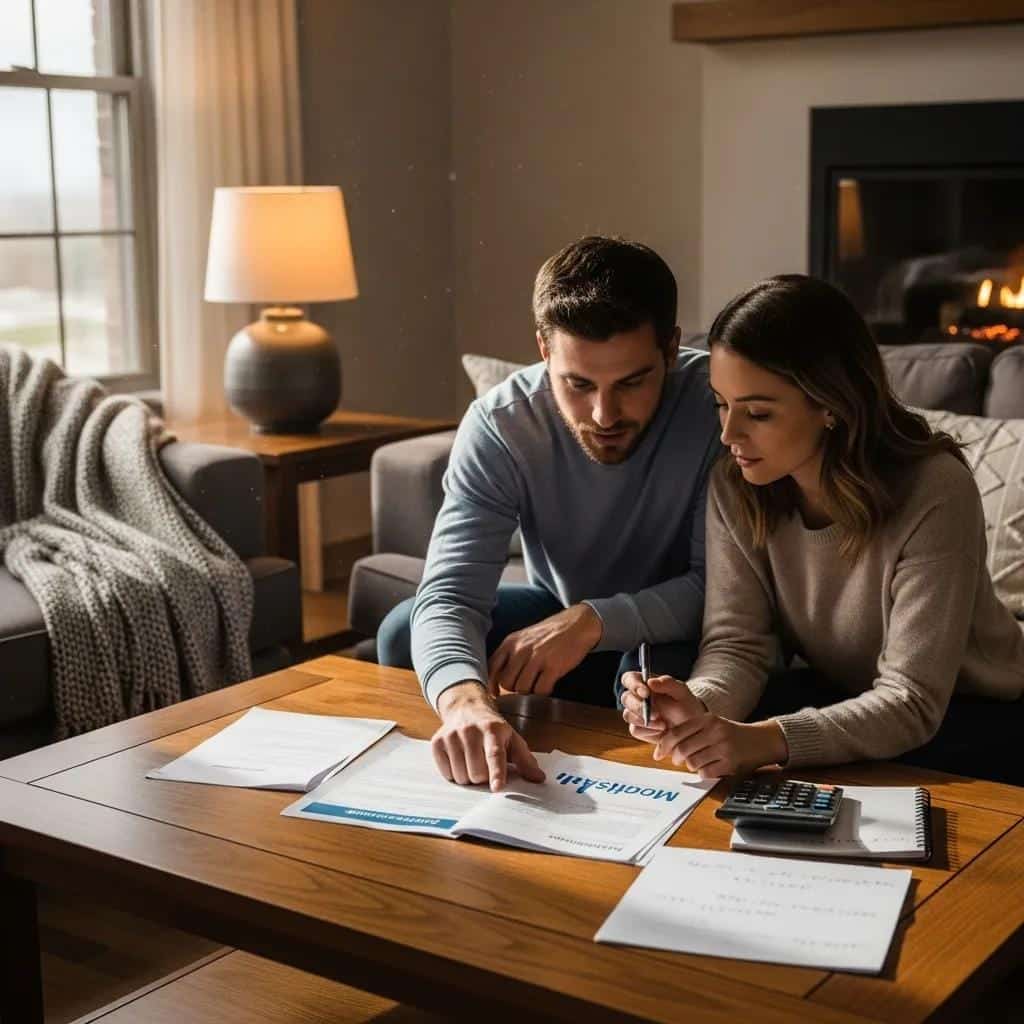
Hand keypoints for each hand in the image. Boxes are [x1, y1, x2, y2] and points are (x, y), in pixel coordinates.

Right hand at [432, 682, 544, 791]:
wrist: (466, 708)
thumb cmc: (492, 729)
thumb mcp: (512, 739)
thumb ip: (525, 760)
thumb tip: (539, 778)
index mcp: (493, 730)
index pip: (495, 754)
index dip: (496, 772)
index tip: (497, 787)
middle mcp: (470, 730)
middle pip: (477, 772)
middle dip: (483, 777)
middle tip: (485, 765)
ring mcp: (451, 735)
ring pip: (461, 776)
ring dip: (469, 777)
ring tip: (472, 761)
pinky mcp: (437, 742)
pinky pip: (446, 773)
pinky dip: (454, 773)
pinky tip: (459, 760)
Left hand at [488, 604, 601, 696]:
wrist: (578, 624)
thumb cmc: (550, 633)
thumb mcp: (524, 637)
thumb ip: (511, 654)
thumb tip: (498, 677)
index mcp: (511, 642)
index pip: (492, 667)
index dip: (492, 683)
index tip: (496, 693)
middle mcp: (521, 649)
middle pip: (506, 682)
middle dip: (514, 688)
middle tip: (526, 684)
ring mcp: (537, 658)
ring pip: (522, 688)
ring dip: (530, 690)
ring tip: (539, 682)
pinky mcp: (553, 666)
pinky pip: (541, 690)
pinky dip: (544, 692)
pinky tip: (549, 683)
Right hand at [620, 671, 704, 738]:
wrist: (692, 727)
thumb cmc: (686, 705)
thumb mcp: (682, 692)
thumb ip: (668, 683)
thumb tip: (650, 682)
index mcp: (644, 684)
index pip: (629, 679)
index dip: (633, 684)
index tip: (645, 693)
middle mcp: (637, 698)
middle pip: (626, 698)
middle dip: (638, 706)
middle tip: (656, 714)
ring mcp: (636, 714)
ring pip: (628, 715)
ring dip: (644, 720)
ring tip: (663, 724)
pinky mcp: (639, 729)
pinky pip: (635, 730)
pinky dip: (648, 731)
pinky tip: (661, 731)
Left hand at [652, 715, 787, 779]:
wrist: (761, 740)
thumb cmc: (731, 734)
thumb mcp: (712, 724)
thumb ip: (690, 731)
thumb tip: (663, 748)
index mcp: (707, 719)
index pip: (676, 732)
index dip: (663, 745)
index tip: (657, 753)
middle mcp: (715, 731)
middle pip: (682, 749)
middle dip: (675, 758)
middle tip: (676, 760)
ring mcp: (724, 747)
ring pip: (692, 762)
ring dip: (691, 766)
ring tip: (697, 762)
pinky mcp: (731, 763)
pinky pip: (706, 773)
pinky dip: (703, 773)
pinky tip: (709, 768)